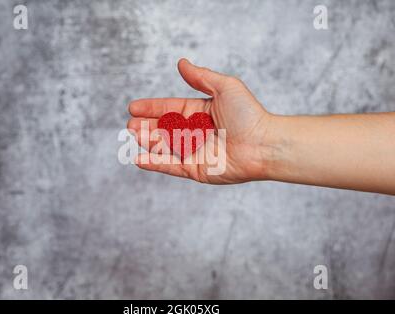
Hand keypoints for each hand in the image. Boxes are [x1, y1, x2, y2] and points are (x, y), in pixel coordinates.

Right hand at [127, 58, 272, 183]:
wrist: (263, 144)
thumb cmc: (249, 114)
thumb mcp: (225, 87)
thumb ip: (201, 77)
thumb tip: (181, 63)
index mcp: (201, 112)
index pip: (170, 109)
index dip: (152, 108)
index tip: (133, 107)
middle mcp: (196, 132)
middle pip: (164, 129)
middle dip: (146, 127)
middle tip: (131, 125)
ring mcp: (195, 152)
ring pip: (164, 147)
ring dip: (147, 141)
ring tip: (134, 135)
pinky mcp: (196, 170)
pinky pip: (171, 166)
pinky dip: (154, 163)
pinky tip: (138, 158)